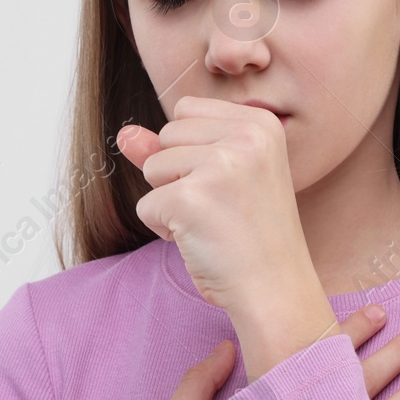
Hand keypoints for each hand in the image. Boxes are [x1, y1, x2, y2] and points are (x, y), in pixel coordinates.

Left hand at [117, 96, 314, 315]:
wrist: (275, 290)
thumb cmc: (251, 236)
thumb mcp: (219, 178)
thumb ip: (172, 149)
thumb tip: (123, 133)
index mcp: (260, 124)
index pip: (186, 110)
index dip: (191, 150)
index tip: (228, 183)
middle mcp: (245, 136)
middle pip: (166, 135)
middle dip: (178, 174)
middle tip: (221, 207)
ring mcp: (220, 165)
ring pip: (152, 168)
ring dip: (169, 201)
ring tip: (211, 223)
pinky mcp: (192, 198)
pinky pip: (146, 206)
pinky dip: (164, 229)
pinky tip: (201, 241)